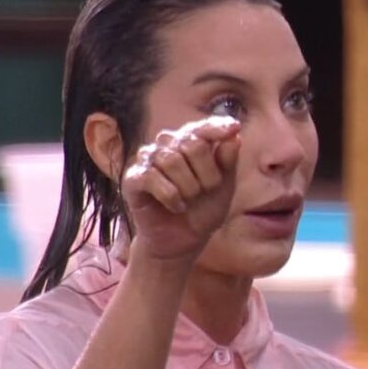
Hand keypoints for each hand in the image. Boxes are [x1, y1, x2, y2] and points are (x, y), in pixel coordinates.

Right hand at [121, 116, 240, 261]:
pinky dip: (170, 196)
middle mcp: (167, 145)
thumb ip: (228, 162)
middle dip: (207, 174)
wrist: (182, 241)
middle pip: (192, 144)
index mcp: (190, 143)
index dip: (217, 127)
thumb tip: (234, 136)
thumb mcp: (224, 187)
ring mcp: (148, 159)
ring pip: (172, 161)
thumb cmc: (203, 210)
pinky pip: (151, 177)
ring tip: (189, 201)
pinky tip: (176, 206)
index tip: (234, 128)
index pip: (203, 128)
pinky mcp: (133, 178)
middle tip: (204, 192)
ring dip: (189, 188)